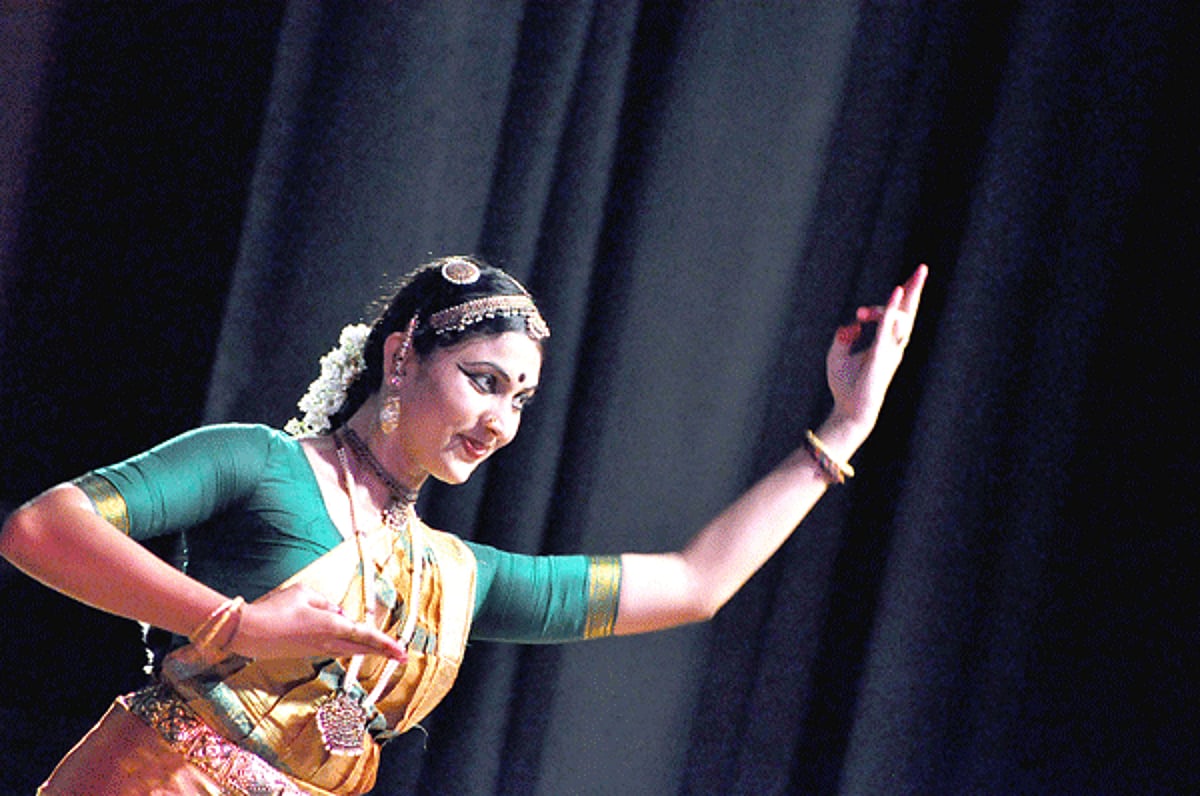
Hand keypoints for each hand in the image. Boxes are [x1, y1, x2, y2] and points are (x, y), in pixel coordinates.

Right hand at [229, 583, 406, 661]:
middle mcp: (327, 642)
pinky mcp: (305, 652)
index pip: (365, 635)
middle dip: (383, 650)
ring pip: (349, 650)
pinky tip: (351, 643)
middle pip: (361, 648)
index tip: (401, 651)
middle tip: (401, 655)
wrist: (248, 632)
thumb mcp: (304, 594)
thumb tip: (338, 613)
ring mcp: (316, 650)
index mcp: (331, 626)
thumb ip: (325, 603)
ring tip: (384, 650)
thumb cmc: (275, 609)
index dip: (385, 643)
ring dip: (366, 649)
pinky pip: (334, 648)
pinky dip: (348, 646)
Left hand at [824, 265, 927, 440]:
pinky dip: (890, 310)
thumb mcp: (837, 355)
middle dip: (916, 289)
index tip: (859, 313)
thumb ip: (843, 336)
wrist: (849, 411)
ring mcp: (891, 351)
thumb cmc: (845, 387)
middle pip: (910, 313)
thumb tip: (852, 325)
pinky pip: (889, 329)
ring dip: (884, 307)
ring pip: (901, 319)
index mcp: (885, 345)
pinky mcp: (881, 356)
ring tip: (861, 313)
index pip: (896, 316)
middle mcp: (893, 346)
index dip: (889, 303)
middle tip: (922, 268)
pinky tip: (896, 292)